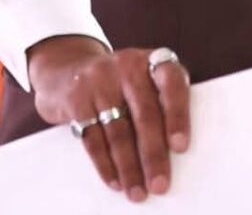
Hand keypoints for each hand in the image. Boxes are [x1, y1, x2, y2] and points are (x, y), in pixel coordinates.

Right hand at [27, 34, 190, 202]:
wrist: (70, 68)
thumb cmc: (124, 84)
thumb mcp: (146, 80)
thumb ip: (164, 104)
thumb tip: (177, 153)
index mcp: (153, 60)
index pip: (171, 82)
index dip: (177, 114)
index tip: (180, 147)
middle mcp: (128, 65)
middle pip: (145, 114)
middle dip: (153, 154)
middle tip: (160, 184)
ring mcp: (100, 80)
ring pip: (118, 130)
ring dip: (129, 166)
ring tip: (137, 191)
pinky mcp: (76, 98)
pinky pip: (93, 137)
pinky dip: (105, 164)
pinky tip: (115, 181)